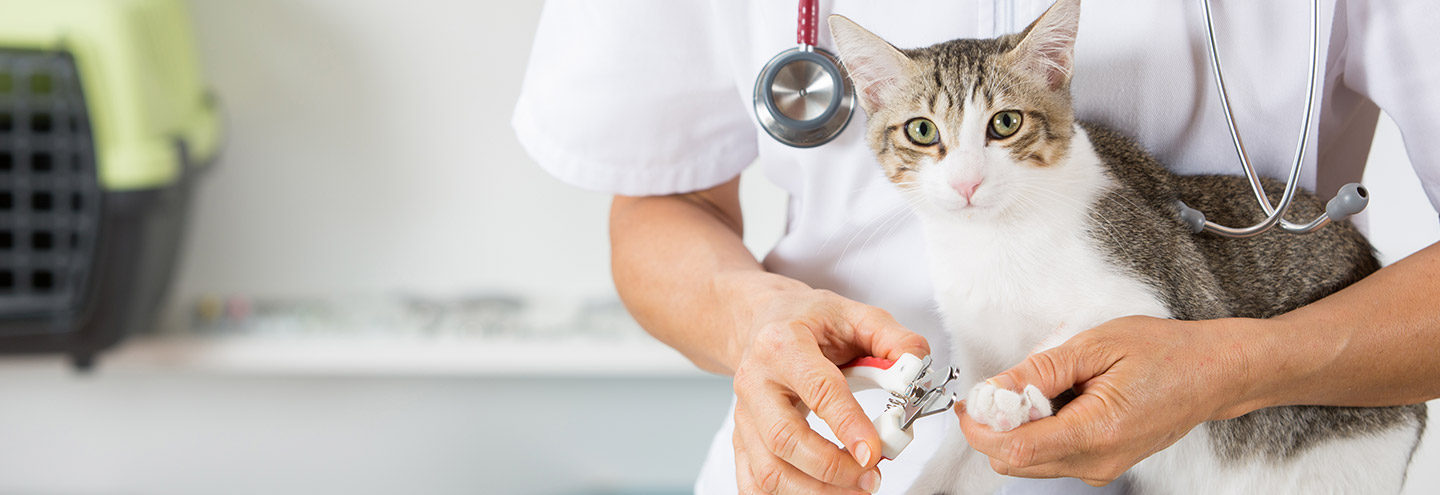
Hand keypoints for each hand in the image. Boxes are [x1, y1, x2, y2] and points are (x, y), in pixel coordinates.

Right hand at [731, 289, 929, 493]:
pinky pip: (753, 482)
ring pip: (768, 469)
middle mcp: (755, 381)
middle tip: (872, 476)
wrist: (761, 321)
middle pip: (784, 439)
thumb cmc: (808, 320)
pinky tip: (820, 494)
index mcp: (783, 344)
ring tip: (856, 489)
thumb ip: (893, 339)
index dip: (848, 425)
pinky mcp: (741, 437)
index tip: (876, 451)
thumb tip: (918, 368)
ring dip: (814, 491)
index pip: (818, 390)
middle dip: (832, 468)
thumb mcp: (854, 314)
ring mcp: (743, 414)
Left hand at [956, 316, 1257, 485]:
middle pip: (1015, 462)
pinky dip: (1039, 432)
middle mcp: (1097, 461)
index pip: (1016, 449)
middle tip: (1006, 388)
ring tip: (1040, 389)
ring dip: (1018, 429)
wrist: (1212, 373)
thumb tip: (996, 388)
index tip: (971, 403)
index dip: (982, 428)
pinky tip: (1057, 401)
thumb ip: (1040, 370)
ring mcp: (1101, 468)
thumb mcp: (1095, 346)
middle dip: (997, 427)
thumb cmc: (1164, 353)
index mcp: (1096, 432)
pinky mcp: (1102, 464)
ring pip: (1030, 462)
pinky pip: (1052, 457)